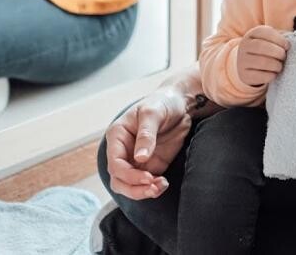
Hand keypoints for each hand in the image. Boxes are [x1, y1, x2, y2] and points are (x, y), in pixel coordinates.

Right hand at [105, 85, 192, 199]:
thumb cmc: (162, 102)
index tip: (148, 177)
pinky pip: (146, 184)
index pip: (115, 163)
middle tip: (153, 188)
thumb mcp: (153, 113)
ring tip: (160, 186)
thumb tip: (139, 158)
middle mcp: (123, 151)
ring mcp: (136, 160)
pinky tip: (164, 184)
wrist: (181, 104)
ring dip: (143, 192)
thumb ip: (146, 135)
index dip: (128, 175)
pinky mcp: (151, 166)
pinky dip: (154, 189)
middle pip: (118, 180)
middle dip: (134, 188)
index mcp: (117, 136)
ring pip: (130, 186)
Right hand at [235, 26, 288, 86]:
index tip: (287, 46)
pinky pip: (261, 76)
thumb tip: (292, 41)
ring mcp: (242, 61)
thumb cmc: (266, 50)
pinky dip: (272, 75)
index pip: (264, 32)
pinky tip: (274, 73)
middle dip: (278, 52)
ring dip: (276, 65)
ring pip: (262, 62)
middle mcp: (244, 46)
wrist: (247, 64)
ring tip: (279, 66)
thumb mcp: (270, 40)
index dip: (279, 39)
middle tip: (283, 57)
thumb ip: (281, 37)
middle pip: (262, 47)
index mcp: (252, 34)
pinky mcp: (245, 75)